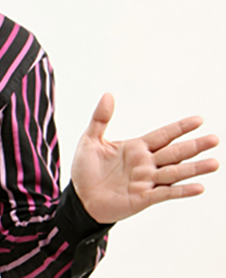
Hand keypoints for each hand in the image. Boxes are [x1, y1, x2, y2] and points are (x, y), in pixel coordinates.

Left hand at [71, 93, 218, 223]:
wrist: (80, 198)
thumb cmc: (86, 169)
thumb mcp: (90, 139)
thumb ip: (100, 118)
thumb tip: (108, 94)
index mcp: (136, 148)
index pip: (163, 135)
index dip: (180, 128)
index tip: (199, 120)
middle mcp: (146, 163)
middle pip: (174, 153)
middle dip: (194, 146)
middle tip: (215, 138)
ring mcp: (146, 181)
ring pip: (175, 172)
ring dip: (194, 168)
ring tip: (214, 163)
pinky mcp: (143, 198)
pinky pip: (166, 193)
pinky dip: (182, 191)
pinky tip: (199, 187)